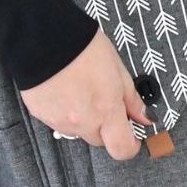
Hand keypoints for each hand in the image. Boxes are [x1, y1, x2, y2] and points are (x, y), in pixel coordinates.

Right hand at [20, 26, 151, 159]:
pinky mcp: (42, 116)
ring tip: (79, 90)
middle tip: (102, 101)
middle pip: (100, 140)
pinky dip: (64, 112)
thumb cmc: (82, 47)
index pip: (122, 148)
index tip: (132, 134)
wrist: (42, 38)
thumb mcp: (117, 68)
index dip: (130, 145)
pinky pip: (59, 122)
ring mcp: (60, 121)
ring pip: (79, 131)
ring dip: (83, 119)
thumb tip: (144, 117)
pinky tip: (63, 90)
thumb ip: (131, 98)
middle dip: (105, 127)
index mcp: (106, 110)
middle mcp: (83, 122)